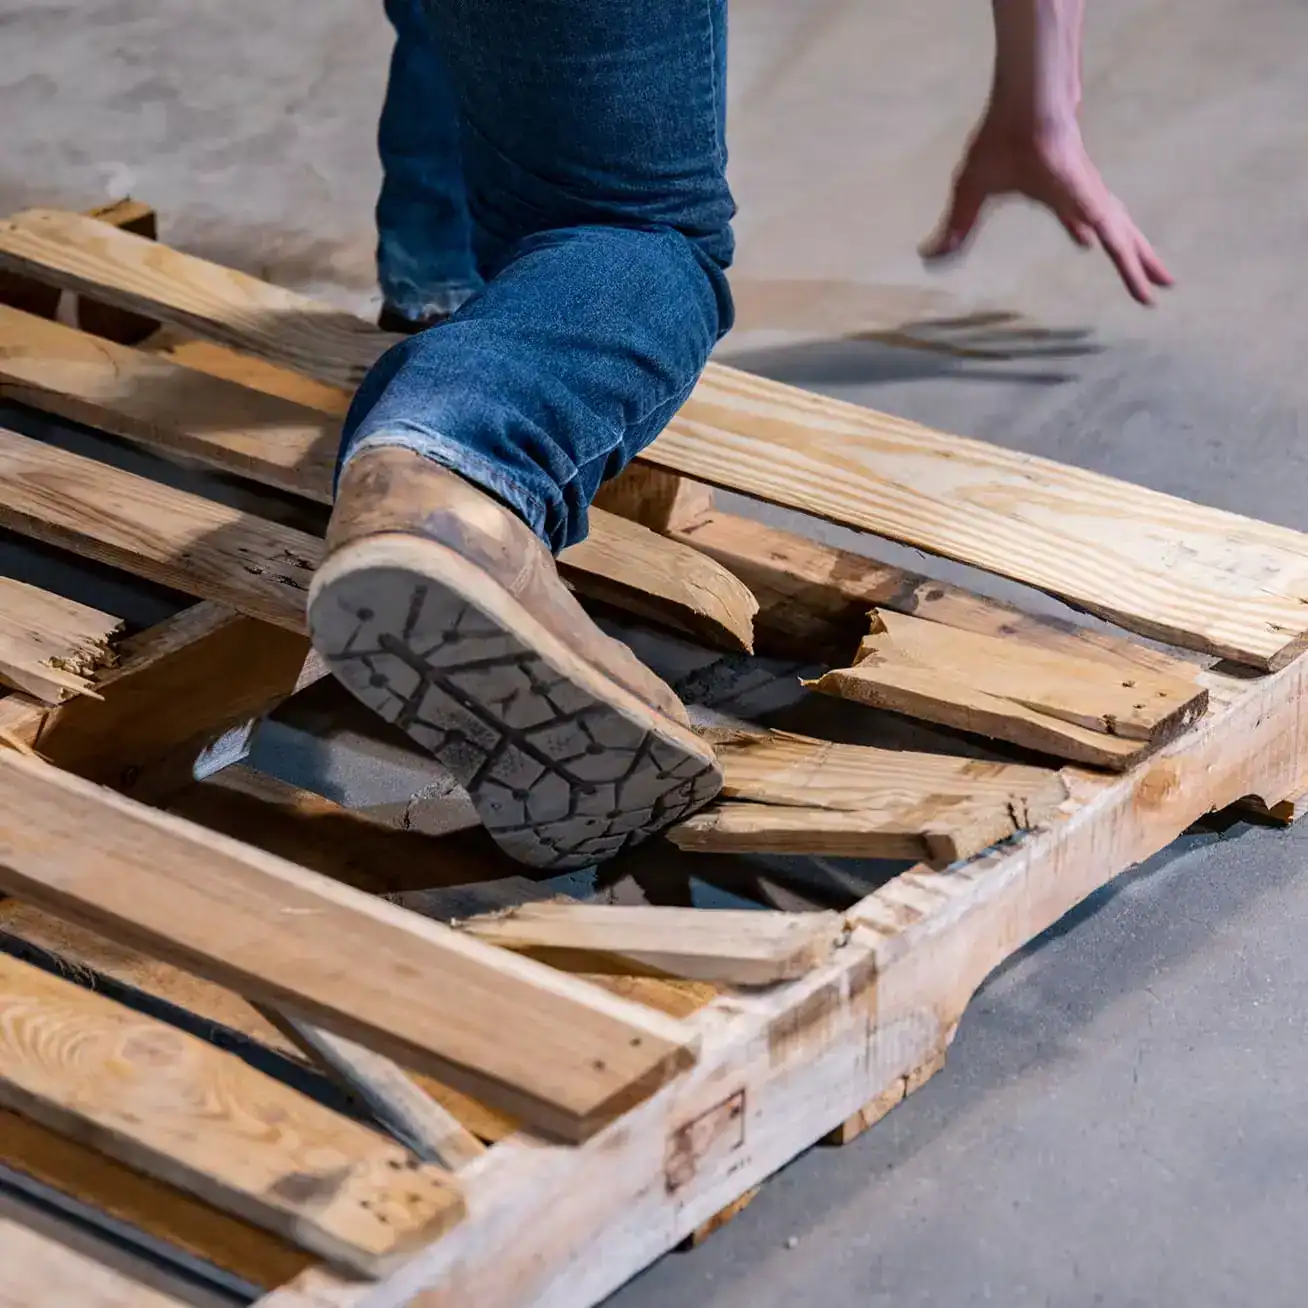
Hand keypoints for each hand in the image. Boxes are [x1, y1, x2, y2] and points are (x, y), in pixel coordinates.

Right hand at [922, 115, 1172, 305]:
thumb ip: (957, 226)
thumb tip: (930, 255)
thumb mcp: (971, 192)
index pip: (1073, 213)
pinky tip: (1146, 279)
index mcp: (1053, 192)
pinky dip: (1131, 260)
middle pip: (1110, 230)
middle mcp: (1080, 197)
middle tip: (1151, 276)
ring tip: (1165, 284)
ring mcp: (1091, 200)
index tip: (1086, 242)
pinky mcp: (1094, 204)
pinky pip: (1118, 240)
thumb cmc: (1000, 141)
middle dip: (1130, 253)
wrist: (1024, 111)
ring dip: (1142, 262)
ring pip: (1123, 237)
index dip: (1081, 228)